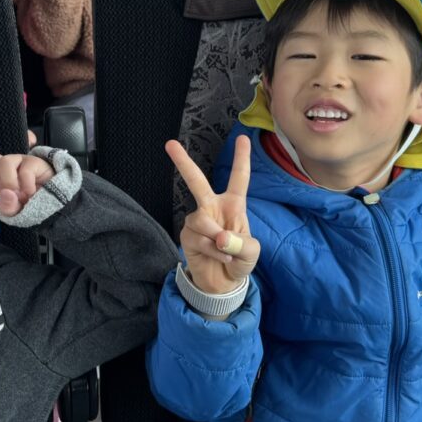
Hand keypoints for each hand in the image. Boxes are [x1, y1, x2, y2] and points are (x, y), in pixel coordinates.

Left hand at [0, 121, 54, 216]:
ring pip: (5, 165)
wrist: (58, 201)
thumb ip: (7, 207)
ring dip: (13, 183)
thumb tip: (7, 191)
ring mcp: (17, 162)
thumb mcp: (17, 212)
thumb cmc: (35, 205)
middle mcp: (3, 169)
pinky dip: (28, 186)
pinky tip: (35, 190)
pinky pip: (23, 172)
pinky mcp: (31, 160)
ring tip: (24, 194)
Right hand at [167, 136, 259, 294]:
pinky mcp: (187, 235)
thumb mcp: (251, 252)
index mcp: (232, 205)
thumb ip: (241, 243)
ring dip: (216, 240)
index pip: (238, 179)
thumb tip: (220, 237)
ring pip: (202, 220)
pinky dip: (211, 250)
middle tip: (169, 144)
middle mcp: (212, 207)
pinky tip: (217, 257)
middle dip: (183, 162)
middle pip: (196, 181)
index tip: (242, 137)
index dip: (241, 158)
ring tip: (225, 252)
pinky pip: (198, 238)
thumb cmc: (239, 260)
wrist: (222, 283)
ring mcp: (197, 220)